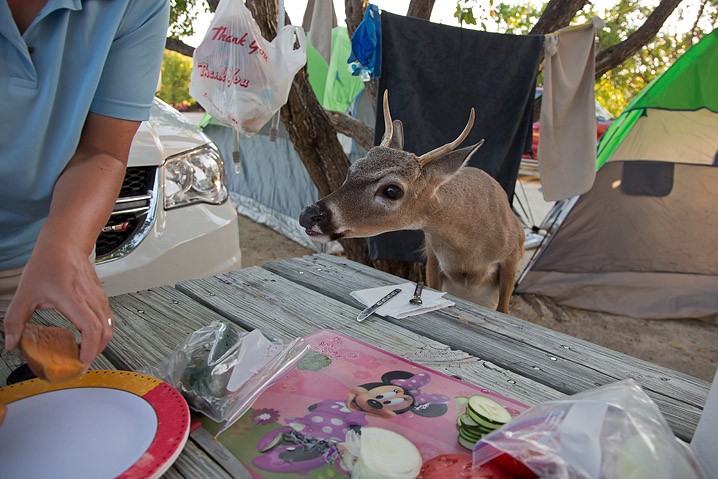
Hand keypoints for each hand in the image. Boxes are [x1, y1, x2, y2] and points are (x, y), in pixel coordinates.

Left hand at [3, 242, 112, 365]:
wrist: (64, 245)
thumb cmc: (48, 264)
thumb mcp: (24, 294)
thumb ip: (14, 321)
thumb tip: (10, 343)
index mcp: (72, 298)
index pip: (91, 328)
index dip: (90, 349)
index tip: (82, 362)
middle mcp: (90, 298)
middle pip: (105, 331)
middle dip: (97, 351)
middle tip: (82, 362)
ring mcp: (98, 297)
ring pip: (109, 325)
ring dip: (101, 342)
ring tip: (85, 351)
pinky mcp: (100, 296)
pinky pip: (107, 318)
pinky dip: (102, 331)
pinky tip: (88, 335)